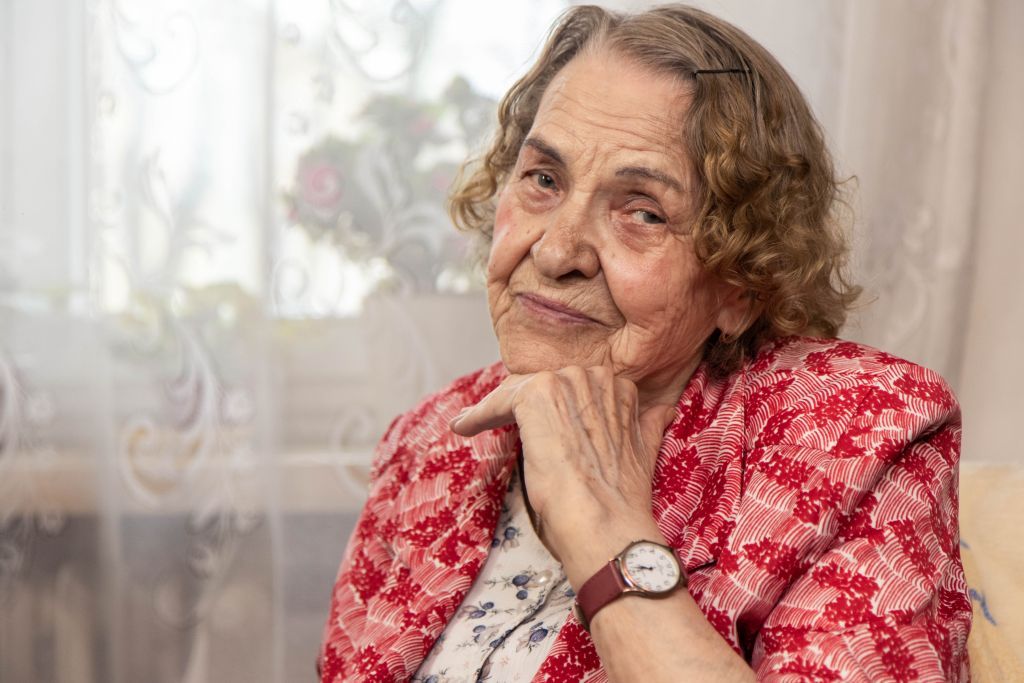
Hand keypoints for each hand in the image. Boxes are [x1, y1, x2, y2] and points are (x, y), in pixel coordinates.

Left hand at [450, 366, 674, 585]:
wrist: (605, 521)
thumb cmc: (620, 498)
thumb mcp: (643, 451)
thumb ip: (646, 423)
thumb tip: (663, 411)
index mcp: (620, 387)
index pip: (570, 386)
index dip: (549, 406)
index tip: (532, 422)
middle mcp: (594, 376)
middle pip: (542, 383)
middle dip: (519, 404)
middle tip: (496, 422)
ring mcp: (565, 383)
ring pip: (517, 390)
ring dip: (495, 408)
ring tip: (474, 424)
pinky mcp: (536, 396)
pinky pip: (498, 400)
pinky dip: (478, 415)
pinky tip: (464, 426)